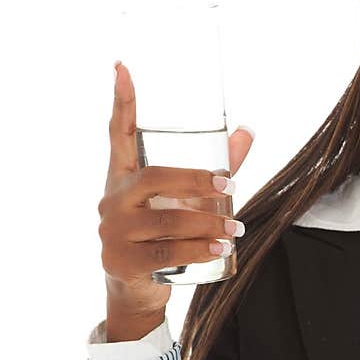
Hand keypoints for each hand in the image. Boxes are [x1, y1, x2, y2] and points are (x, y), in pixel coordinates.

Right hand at [99, 61, 254, 318]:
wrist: (135, 292)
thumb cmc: (162, 238)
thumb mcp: (184, 203)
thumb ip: (212, 172)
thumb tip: (247, 131)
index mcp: (124, 178)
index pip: (119, 133)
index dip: (122, 101)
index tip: (123, 66)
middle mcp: (113, 199)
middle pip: (155, 178)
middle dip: (196, 182)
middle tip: (229, 188)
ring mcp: (113, 231)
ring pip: (165, 220)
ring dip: (206, 224)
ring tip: (235, 228)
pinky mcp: (122, 261)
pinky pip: (166, 252)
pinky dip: (197, 249)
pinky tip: (219, 249)